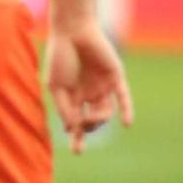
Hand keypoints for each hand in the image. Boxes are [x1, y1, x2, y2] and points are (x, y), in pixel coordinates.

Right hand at [45, 19, 134, 152]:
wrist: (73, 31)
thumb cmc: (60, 56)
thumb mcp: (56, 86)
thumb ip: (64, 107)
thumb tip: (71, 129)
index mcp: (72, 96)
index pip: (75, 122)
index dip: (76, 138)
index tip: (77, 152)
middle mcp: (88, 94)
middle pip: (91, 121)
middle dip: (87, 127)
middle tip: (82, 123)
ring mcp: (102, 86)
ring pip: (105, 112)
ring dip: (100, 120)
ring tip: (93, 118)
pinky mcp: (115, 78)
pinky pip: (123, 97)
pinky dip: (126, 110)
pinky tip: (127, 124)